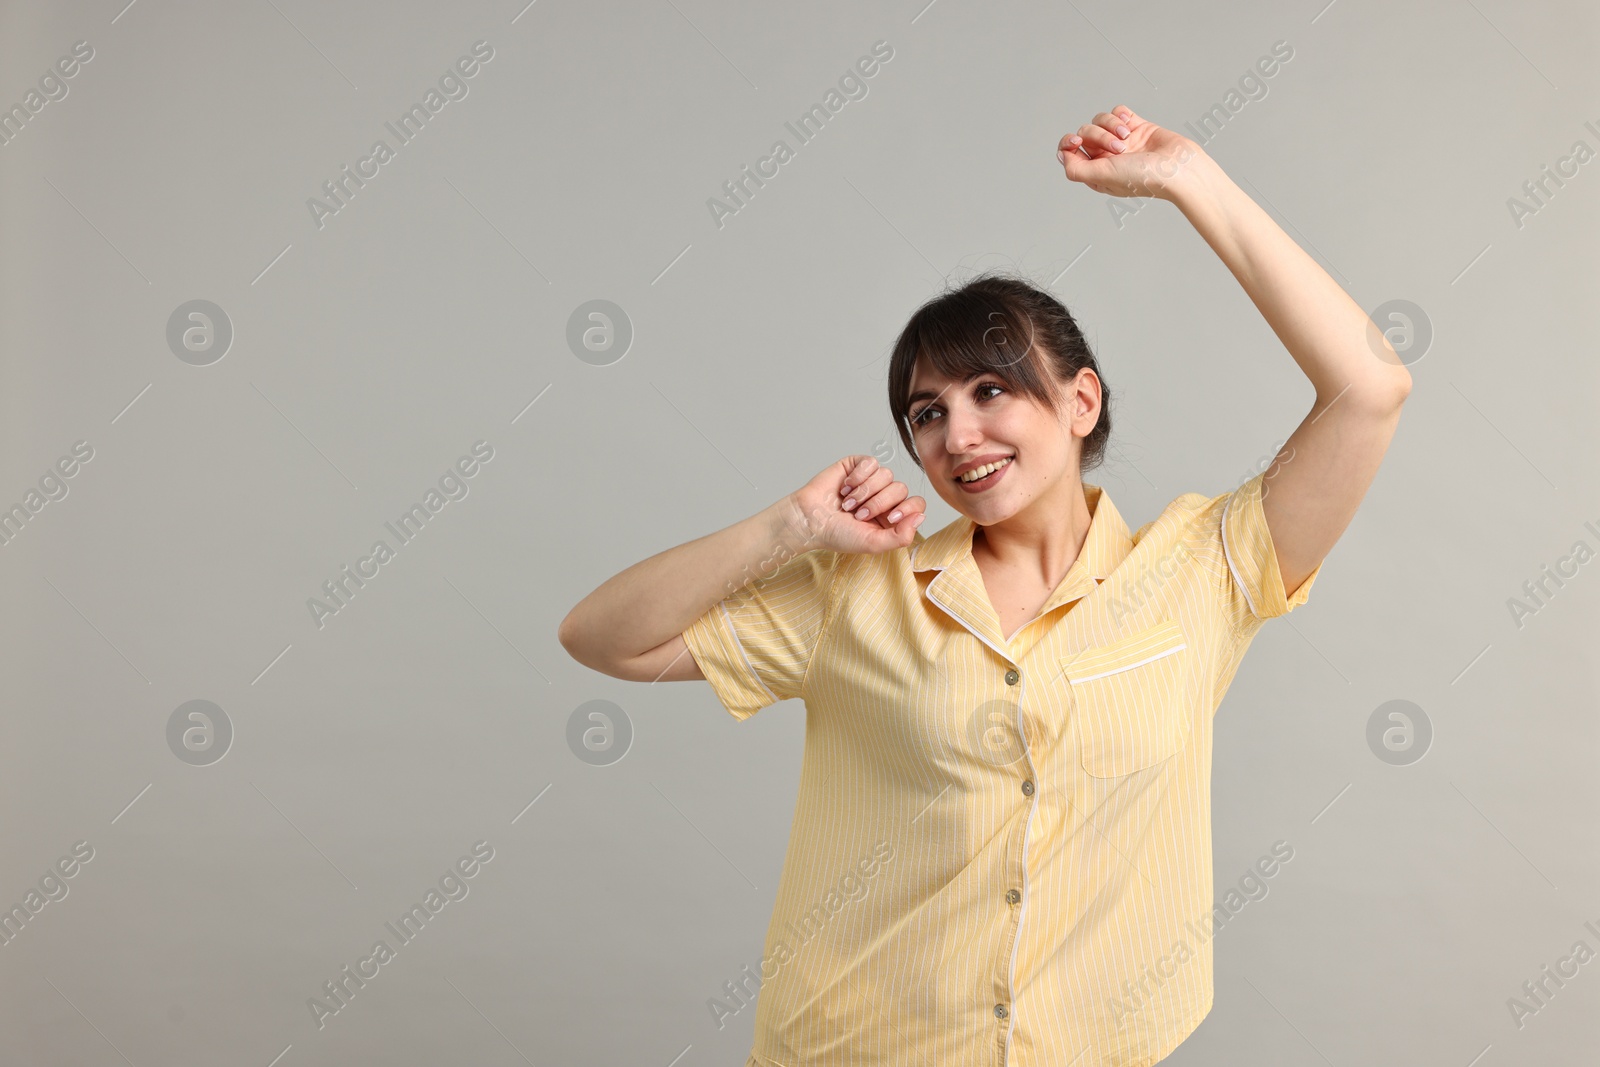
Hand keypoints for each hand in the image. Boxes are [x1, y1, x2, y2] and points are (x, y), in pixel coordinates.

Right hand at [786, 455, 926, 555]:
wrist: (810, 519)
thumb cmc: (838, 534)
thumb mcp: (873, 543)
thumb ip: (901, 536)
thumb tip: (921, 517)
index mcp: (891, 516)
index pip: (916, 504)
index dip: (907, 508)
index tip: (891, 518)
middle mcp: (884, 497)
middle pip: (900, 488)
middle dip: (878, 503)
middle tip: (858, 514)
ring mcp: (871, 480)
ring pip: (887, 475)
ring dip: (864, 492)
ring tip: (848, 503)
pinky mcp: (858, 466)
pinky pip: (871, 463)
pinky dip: (858, 476)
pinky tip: (845, 487)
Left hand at [1056, 105, 1205, 200]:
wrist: (1178, 167)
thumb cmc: (1143, 177)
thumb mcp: (1101, 177)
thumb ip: (1075, 169)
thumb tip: (1062, 154)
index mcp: (1095, 172)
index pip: (1070, 151)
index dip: (1068, 143)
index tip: (1076, 141)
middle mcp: (1107, 156)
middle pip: (1085, 132)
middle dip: (1099, 136)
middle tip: (1119, 149)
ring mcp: (1122, 141)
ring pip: (1101, 119)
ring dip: (1112, 125)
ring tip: (1127, 138)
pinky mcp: (1137, 127)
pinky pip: (1119, 112)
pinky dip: (1122, 116)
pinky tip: (1132, 126)